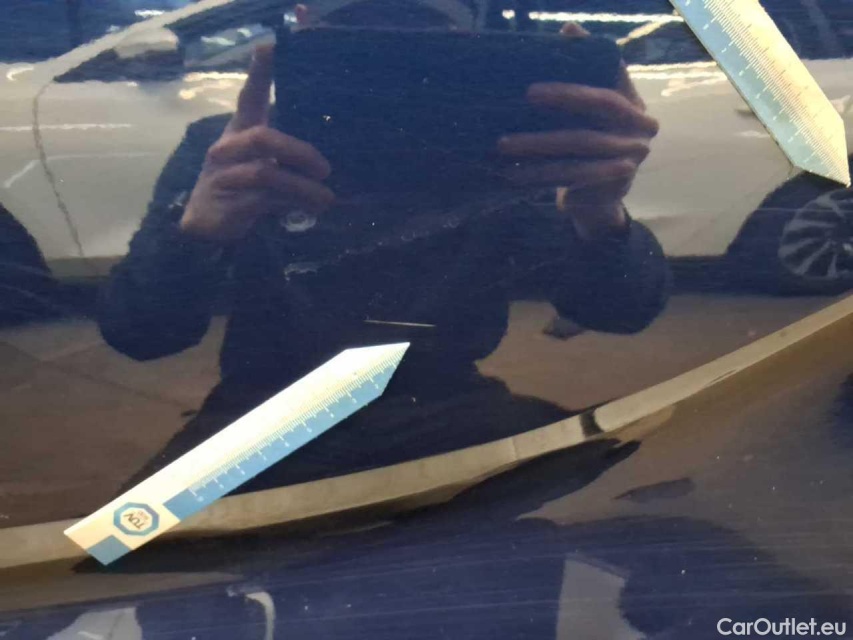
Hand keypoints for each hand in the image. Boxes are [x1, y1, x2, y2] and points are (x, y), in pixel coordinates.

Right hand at [180, 45, 333, 241]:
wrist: (206, 227)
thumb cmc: (241, 190)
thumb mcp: (263, 167)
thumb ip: (286, 158)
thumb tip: (326, 161)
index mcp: (239, 134)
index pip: (249, 98)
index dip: (259, 73)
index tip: (270, 45)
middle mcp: (228, 149)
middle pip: (263, 137)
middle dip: (300, 152)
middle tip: (325, 170)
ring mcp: (224, 176)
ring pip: (266, 172)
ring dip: (303, 187)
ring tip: (327, 198)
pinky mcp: (228, 205)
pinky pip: (264, 200)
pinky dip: (292, 204)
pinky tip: (309, 210)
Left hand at [497, 23, 658, 239]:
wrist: (595, 203)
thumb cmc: (584, 150)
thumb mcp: (584, 117)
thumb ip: (580, 79)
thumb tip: (568, 29)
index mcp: (634, 103)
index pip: (617, 70)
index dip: (595, 52)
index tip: (566, 34)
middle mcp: (641, 126)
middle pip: (604, 104)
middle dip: (565, 95)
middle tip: (528, 93)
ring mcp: (632, 155)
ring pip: (582, 142)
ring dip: (538, 143)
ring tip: (502, 143)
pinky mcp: (614, 182)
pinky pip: (572, 174)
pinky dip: (539, 173)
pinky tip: (511, 172)